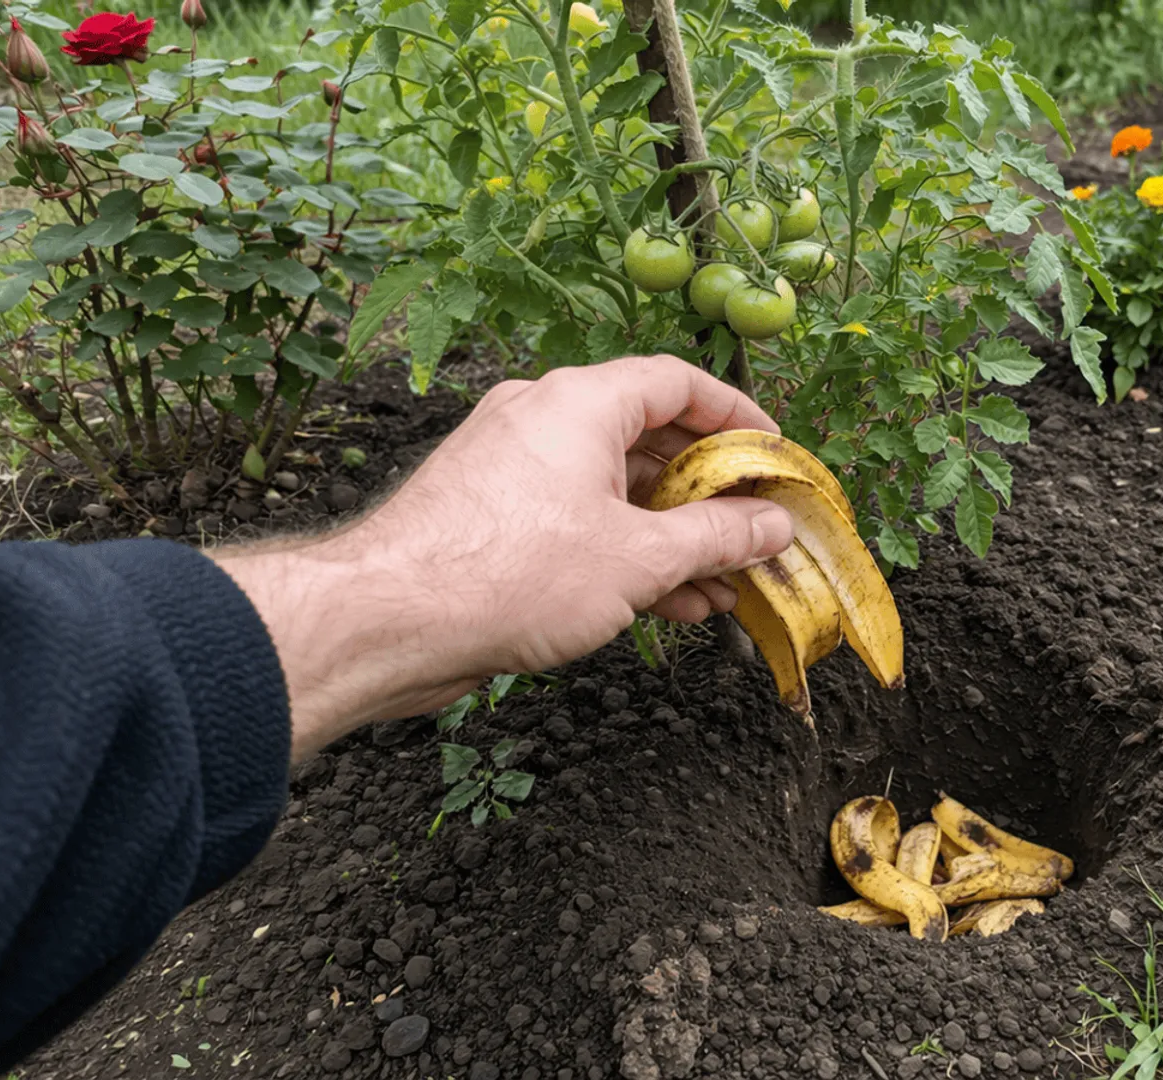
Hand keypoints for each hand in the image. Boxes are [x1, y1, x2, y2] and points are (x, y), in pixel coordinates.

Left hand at [214, 356, 793, 757]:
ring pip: (615, 488)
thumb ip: (717, 537)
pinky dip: (626, 551)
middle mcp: (544, 418)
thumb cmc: (511, 573)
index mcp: (581, 401)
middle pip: (650, 437)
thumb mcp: (640, 559)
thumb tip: (771, 527)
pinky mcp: (493, 514)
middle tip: (755, 528)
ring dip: (673, 535)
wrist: (389, 620)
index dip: (736, 416)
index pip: (678, 382)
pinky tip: (668, 602)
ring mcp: (515, 465)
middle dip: (710, 492)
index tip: (773, 454)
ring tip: (722, 584)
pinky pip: (579, 518)